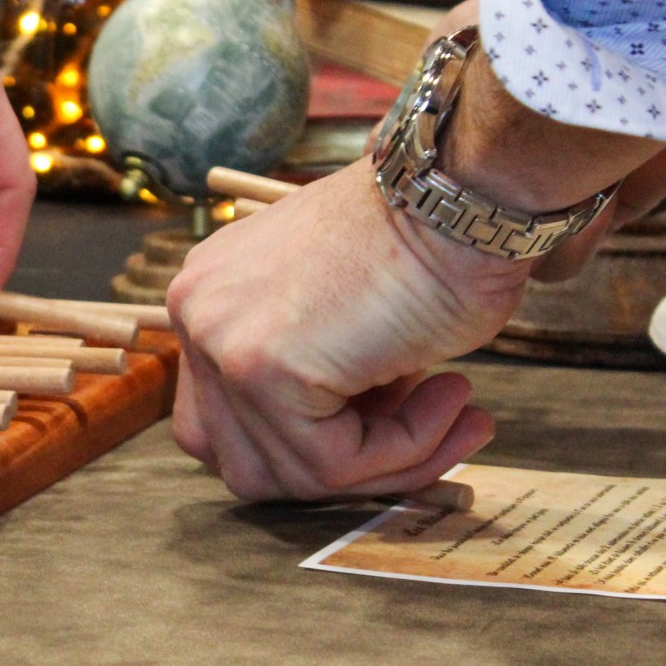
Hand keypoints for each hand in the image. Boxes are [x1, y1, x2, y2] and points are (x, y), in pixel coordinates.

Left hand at [166, 160, 527, 500]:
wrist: (468, 192)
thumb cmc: (432, 244)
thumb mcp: (347, 324)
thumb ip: (318, 382)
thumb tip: (332, 453)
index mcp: (211, 297)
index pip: (229, 422)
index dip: (319, 441)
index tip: (405, 419)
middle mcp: (197, 314)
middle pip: (243, 458)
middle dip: (344, 465)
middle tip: (432, 431)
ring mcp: (218, 340)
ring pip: (289, 473)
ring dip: (386, 459)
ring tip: (453, 410)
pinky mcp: (260, 367)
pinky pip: (331, 462)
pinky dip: (404, 449)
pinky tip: (452, 396)